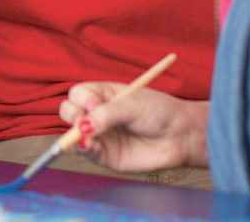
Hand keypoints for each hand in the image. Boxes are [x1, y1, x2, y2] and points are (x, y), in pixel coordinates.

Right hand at [59, 84, 206, 172]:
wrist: (181, 136)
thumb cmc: (159, 113)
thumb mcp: (133, 105)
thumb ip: (107, 114)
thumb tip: (82, 127)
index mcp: (103, 95)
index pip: (78, 94)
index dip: (81, 99)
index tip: (95, 104)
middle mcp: (98, 114)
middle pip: (69, 111)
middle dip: (72, 115)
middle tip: (84, 121)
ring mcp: (101, 135)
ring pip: (74, 133)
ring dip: (75, 135)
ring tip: (88, 137)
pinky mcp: (106, 155)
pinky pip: (87, 153)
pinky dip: (84, 149)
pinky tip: (92, 146)